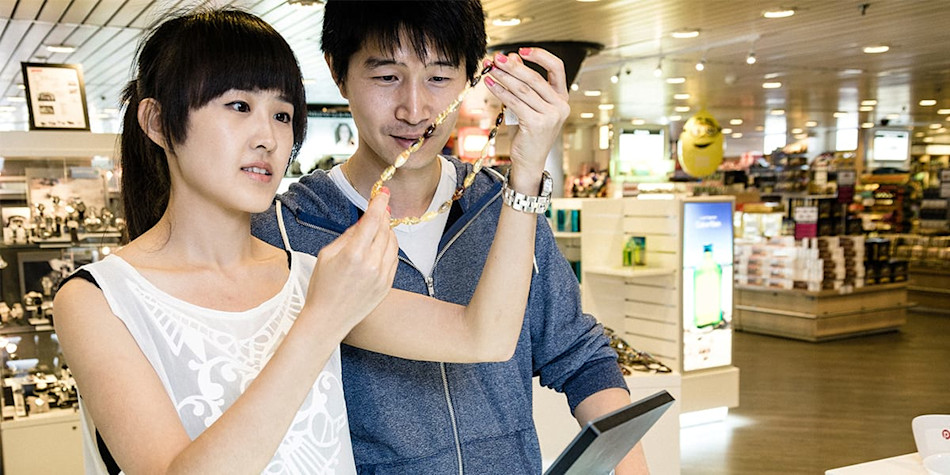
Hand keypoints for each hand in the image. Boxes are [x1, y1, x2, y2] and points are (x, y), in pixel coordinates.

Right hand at [307, 190, 398, 333]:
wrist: (328, 319)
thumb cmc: (322, 286)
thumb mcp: (327, 255)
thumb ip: (348, 236)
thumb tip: (364, 221)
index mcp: (353, 254)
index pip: (373, 221)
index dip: (379, 204)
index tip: (384, 193)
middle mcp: (371, 264)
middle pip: (385, 230)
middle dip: (383, 216)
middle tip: (380, 208)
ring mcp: (382, 276)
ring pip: (393, 243)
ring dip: (388, 231)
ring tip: (379, 227)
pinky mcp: (387, 285)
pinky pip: (394, 259)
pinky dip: (390, 248)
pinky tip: (381, 246)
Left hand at [484, 47, 569, 192]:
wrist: (529, 161)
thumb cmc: (528, 133)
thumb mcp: (526, 104)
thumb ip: (522, 82)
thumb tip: (512, 57)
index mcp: (562, 98)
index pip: (557, 68)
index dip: (540, 55)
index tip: (521, 50)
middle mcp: (560, 106)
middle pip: (535, 78)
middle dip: (513, 66)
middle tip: (496, 58)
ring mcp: (551, 116)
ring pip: (523, 89)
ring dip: (503, 77)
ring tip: (489, 69)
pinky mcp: (537, 124)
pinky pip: (515, 102)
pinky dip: (500, 91)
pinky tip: (490, 85)